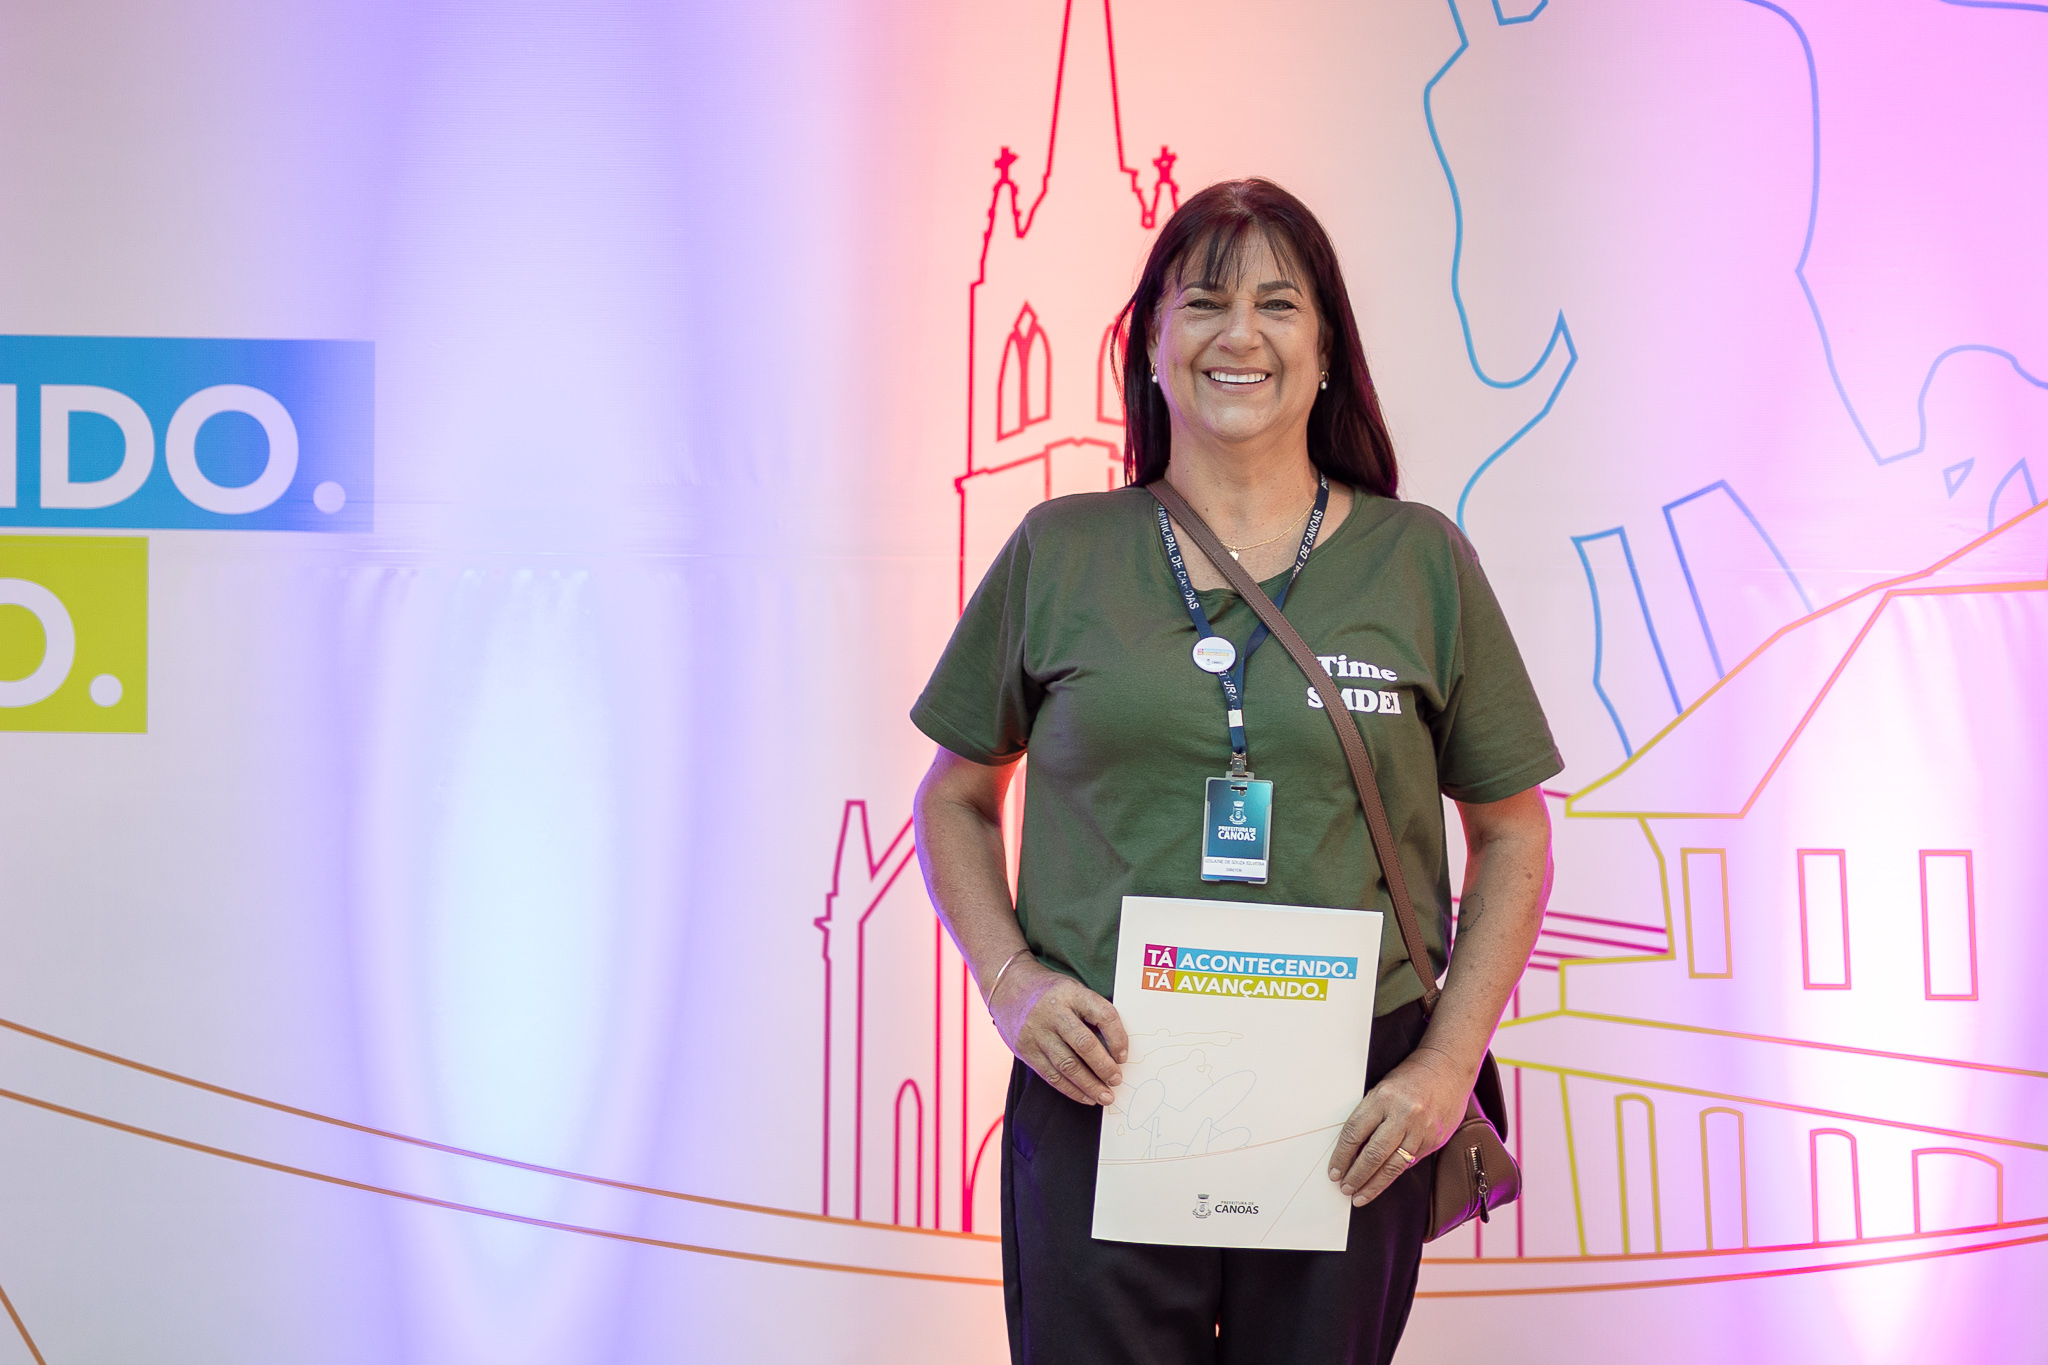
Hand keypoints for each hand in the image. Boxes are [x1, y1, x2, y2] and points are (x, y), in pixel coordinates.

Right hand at [990, 960, 1128, 1105]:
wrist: (1007, 986)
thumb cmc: (1050, 992)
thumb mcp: (1072, 990)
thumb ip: (1091, 1014)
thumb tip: (1115, 1051)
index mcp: (1071, 993)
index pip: (1103, 1015)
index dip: (1118, 1038)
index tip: (1124, 1056)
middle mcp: (1053, 1012)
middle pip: (1084, 1044)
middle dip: (1104, 1067)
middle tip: (1117, 1080)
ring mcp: (1036, 1032)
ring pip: (1067, 1065)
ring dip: (1089, 1085)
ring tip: (1105, 1096)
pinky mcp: (1024, 1049)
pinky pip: (1050, 1075)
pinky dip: (1070, 1089)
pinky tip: (1085, 1096)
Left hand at [1326, 1046, 1471, 1205]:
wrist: (1448, 1067)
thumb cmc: (1410, 1077)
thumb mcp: (1382, 1089)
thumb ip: (1370, 1117)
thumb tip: (1352, 1150)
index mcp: (1382, 1098)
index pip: (1354, 1133)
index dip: (1341, 1156)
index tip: (1334, 1171)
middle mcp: (1402, 1115)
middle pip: (1373, 1155)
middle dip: (1356, 1176)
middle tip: (1345, 1189)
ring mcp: (1420, 1129)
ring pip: (1392, 1166)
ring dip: (1374, 1184)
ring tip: (1360, 1195)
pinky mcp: (1434, 1139)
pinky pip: (1410, 1161)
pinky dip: (1394, 1173)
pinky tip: (1383, 1181)